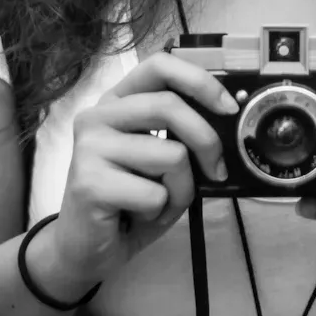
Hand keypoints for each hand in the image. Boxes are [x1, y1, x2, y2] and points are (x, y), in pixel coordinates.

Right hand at [43, 53, 235, 291]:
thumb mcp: (163, 161)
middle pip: (169, 106)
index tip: (228, 108)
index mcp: (117, 102)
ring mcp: (89, 147)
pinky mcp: (89, 183)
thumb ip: (185, 136)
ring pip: (171, 155)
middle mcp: (97, 116)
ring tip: (157, 203)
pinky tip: (137, 217)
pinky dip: (161, 212)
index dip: (200, 81)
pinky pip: (155, 193)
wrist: (86, 249)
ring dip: (181, 189)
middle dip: (207, 141)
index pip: (159, 66)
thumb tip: (229, 120)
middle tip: (217, 171)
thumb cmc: (132, 202)